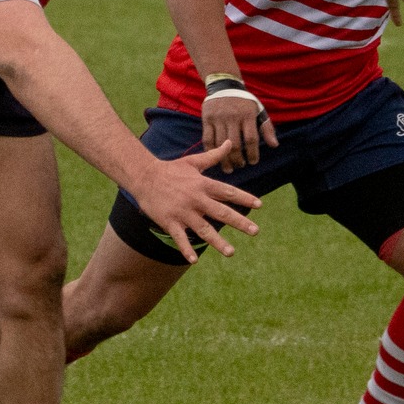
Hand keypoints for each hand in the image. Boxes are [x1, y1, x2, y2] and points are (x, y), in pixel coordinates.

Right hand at [126, 142, 261, 261]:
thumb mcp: (194, 161)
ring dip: (218, 242)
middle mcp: (196, 199)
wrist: (144, 176)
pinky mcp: (169, 221)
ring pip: (203, 229)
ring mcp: (183, 212)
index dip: (244, 198)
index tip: (259, 205)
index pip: (228, 192)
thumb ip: (214, 155)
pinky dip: (187, 249)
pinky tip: (195, 260)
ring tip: (231, 252)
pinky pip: (180, 238)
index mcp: (203, 184)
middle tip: (255, 231)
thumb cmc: (171, 169)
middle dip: (239, 222)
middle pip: (221, 212)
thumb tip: (230, 143)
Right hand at [200, 86, 276, 171]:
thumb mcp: (259, 110)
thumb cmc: (244, 101)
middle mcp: (232, 116)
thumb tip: (274, 145)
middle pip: (235, 144)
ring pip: (220, 144)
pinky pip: (207, 139)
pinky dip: (211, 151)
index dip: (253, 153)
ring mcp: (218, 118)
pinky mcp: (207, 118)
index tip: (253, 162)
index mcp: (247, 115)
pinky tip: (216, 158)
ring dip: (224, 159)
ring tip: (229, 168)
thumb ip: (266, 127)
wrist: (224, 85)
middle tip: (240, 166)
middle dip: (238, 160)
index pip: (251, 139)